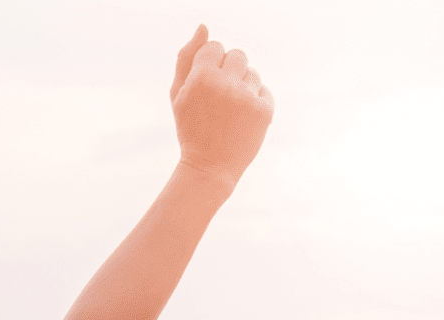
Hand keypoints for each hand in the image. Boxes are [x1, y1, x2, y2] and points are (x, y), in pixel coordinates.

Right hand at [169, 26, 274, 186]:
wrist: (210, 168)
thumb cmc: (191, 128)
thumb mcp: (179, 94)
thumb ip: (187, 57)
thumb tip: (203, 26)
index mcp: (201, 77)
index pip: (215, 47)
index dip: (211, 66)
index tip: (206, 87)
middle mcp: (226, 84)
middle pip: (238, 55)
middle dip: (230, 71)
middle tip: (220, 98)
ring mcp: (247, 97)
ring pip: (253, 73)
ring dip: (243, 87)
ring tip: (231, 111)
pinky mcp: (265, 110)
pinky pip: (264, 90)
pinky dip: (255, 101)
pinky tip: (242, 119)